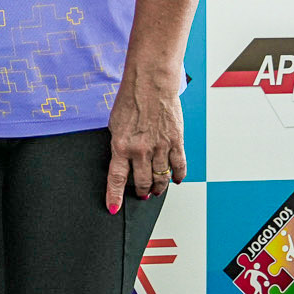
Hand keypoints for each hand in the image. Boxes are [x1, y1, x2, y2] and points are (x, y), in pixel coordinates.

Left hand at [106, 77, 185, 210]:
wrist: (151, 84)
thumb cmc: (131, 99)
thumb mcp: (115, 124)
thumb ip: (119, 144)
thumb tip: (122, 159)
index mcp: (121, 146)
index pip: (116, 179)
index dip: (115, 196)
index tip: (114, 208)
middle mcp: (140, 150)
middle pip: (141, 182)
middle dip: (141, 192)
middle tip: (142, 196)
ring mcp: (160, 147)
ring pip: (160, 178)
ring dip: (158, 187)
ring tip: (156, 190)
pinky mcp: (176, 142)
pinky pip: (179, 166)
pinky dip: (178, 176)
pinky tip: (176, 180)